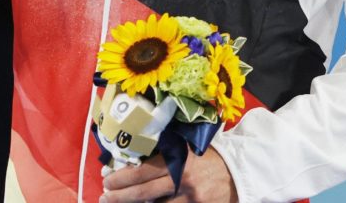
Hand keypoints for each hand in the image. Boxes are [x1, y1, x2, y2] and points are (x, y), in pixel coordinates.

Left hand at [100, 148, 237, 202]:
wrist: (241, 171)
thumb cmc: (210, 156)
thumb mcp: (187, 146)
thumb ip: (165, 152)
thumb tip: (135, 159)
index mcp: (178, 157)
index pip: (142, 170)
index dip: (121, 176)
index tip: (105, 179)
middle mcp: (182, 178)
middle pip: (144, 192)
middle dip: (120, 196)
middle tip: (104, 197)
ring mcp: (191, 197)